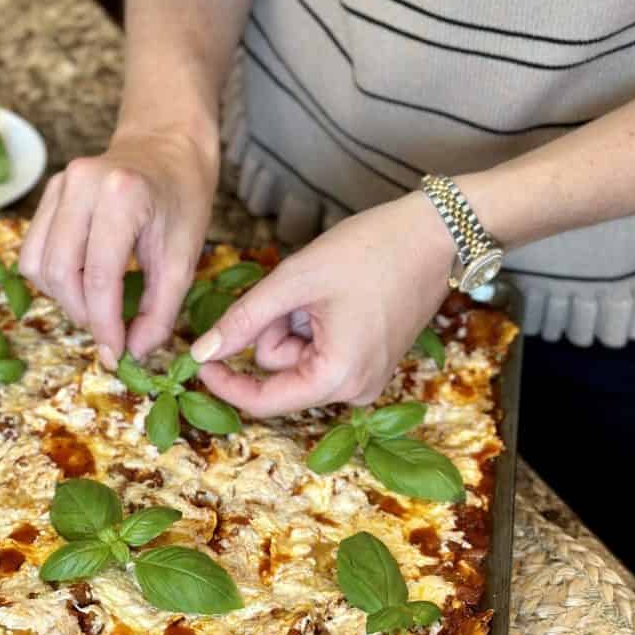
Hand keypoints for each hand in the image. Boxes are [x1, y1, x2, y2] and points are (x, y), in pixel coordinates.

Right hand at [19, 128, 217, 368]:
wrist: (168, 146)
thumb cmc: (182, 200)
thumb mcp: (184, 258)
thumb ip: (160, 310)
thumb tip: (133, 352)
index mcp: (122, 195)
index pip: (99, 277)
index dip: (104, 325)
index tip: (116, 354)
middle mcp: (81, 183)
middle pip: (60, 272)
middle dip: (83, 314)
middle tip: (109, 331)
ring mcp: (59, 184)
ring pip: (37, 264)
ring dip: (63, 298)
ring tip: (97, 305)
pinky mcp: (48, 192)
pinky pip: (34, 250)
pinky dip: (54, 279)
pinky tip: (82, 282)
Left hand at [190, 193, 453, 415]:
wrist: (437, 233)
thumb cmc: (370, 250)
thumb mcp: (293, 281)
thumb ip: (242, 321)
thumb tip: (199, 354)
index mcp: (337, 377)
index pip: (262, 401)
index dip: (225, 383)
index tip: (198, 360)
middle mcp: (354, 391)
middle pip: (279, 373)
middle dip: (275, 331)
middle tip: (298, 293)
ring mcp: (365, 379)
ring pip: (295, 360)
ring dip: (294, 325)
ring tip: (324, 291)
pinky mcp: (370, 364)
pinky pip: (318, 353)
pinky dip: (313, 326)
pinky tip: (336, 299)